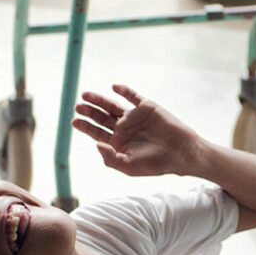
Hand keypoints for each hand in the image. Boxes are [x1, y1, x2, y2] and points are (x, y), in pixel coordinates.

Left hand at [71, 84, 201, 176]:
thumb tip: (95, 144)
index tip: (74, 120)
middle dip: (89, 111)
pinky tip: (114, 87)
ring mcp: (135, 117)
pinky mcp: (147, 107)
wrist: (181, 153)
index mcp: (119, 143)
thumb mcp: (129, 167)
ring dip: (99, 100)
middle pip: (101, 117)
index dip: (85, 126)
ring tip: (85, 95)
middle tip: (78, 106)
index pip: (97, 132)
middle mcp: (125, 129)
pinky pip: (133, 96)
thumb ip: (110, 158)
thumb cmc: (156, 164)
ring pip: (112, 105)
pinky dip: (124, 90)